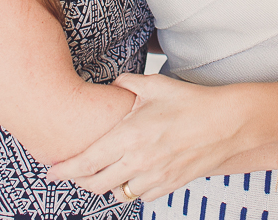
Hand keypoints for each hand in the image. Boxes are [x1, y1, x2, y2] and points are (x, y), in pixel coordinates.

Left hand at [45, 73, 247, 200]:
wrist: (228, 123)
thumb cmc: (192, 102)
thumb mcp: (156, 86)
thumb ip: (128, 83)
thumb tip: (115, 82)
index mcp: (129, 137)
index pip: (85, 162)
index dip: (63, 170)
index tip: (50, 172)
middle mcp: (138, 162)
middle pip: (95, 184)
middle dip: (80, 181)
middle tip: (74, 173)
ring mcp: (155, 177)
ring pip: (118, 193)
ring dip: (107, 186)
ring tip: (105, 174)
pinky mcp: (170, 185)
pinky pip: (142, 196)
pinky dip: (133, 189)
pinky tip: (133, 176)